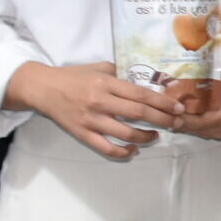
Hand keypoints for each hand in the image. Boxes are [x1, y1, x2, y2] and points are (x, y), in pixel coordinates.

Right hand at [11, 61, 183, 158]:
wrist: (43, 88)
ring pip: (126, 133)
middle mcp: (100, 101)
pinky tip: (133, 149)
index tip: (178, 108)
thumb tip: (145, 80)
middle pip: (139, 113)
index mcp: (106, 83)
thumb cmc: (73, 77)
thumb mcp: (98, 68)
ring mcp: (91, 120)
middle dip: (163, 120)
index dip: (163, 102)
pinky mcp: (82, 134)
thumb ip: (120, 73)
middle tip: (177, 123)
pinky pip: (106, 148)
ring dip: (146, 136)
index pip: (141, 94)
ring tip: (156, 136)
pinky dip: (123, 152)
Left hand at [168, 42, 220, 141]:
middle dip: (173, 113)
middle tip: (159, 98)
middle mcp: (216, 130)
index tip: (169, 101)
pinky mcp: (205, 130)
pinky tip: (168, 104)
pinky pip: (188, 126)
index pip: (198, 122)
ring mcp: (210, 132)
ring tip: (160, 100)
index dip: (182, 114)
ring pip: (185, 127)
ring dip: (173, 115)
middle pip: (188, 126)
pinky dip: (178, 116)